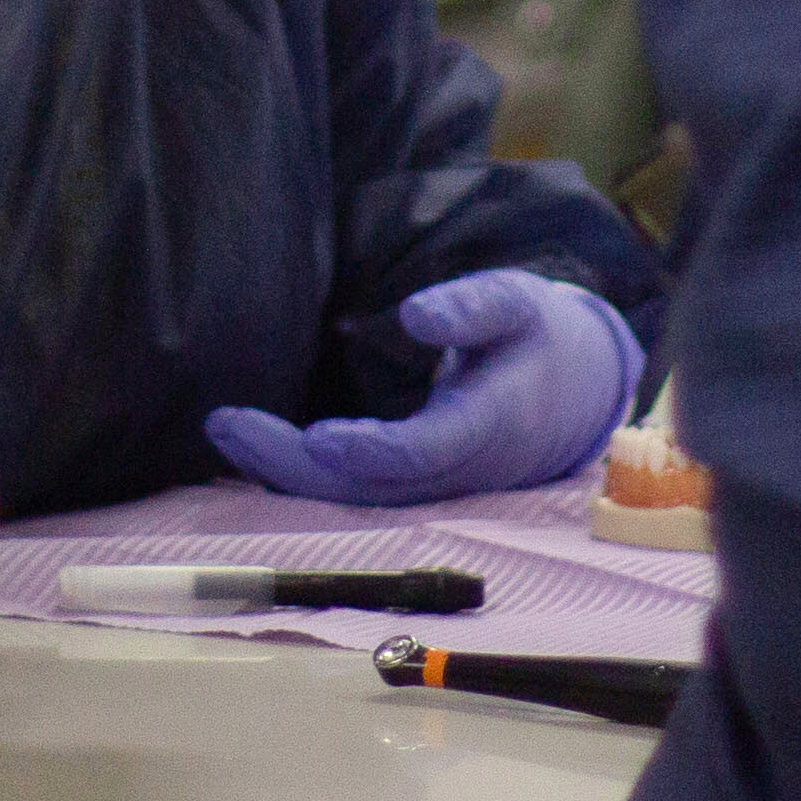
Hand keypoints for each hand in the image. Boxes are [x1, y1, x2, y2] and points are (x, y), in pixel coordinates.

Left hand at [202, 273, 641, 506]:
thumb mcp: (518, 303)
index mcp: (491, 425)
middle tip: (226, 424)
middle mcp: (459, 470)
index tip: (316, 435)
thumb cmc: (537, 337)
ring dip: (285, 472)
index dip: (370, 449)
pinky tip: (255, 447)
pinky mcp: (417, 485)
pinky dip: (303, 475)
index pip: (425, 450)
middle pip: (371, 486)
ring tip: (225, 430)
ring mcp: (436, 487)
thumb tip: (414, 314)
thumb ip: (472, 306)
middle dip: (294, 464)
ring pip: (356, 497)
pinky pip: (357, 492)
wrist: (575, 393)